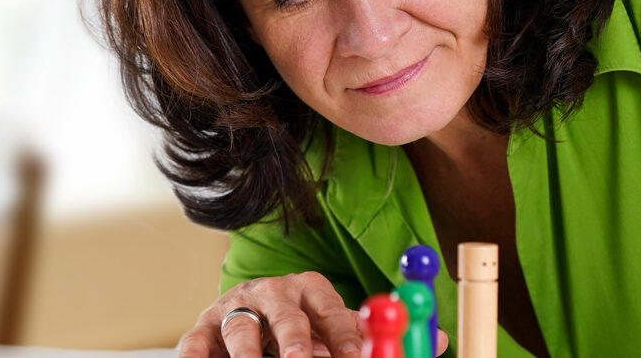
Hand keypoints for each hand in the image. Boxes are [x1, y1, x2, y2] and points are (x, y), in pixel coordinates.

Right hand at [176, 271, 451, 357]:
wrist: (244, 324)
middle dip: (297, 344)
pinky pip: (196, 345)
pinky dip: (199, 356)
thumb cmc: (302, 333)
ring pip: (242, 330)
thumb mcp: (338, 333)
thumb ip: (378, 340)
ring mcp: (235, 310)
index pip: (333, 311)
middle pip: (287, 316)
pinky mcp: (200, 331)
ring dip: (250, 354)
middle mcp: (273, 293)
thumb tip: (443, 340)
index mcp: (312, 289)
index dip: (346, 338)